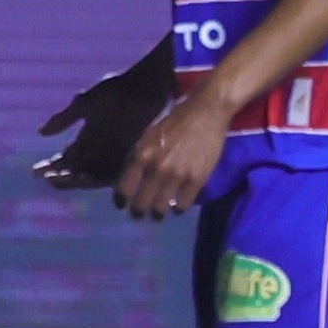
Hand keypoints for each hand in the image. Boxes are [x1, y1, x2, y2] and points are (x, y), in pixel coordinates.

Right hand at [35, 66, 171, 191]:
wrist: (147, 84)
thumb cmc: (117, 89)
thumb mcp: (86, 103)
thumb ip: (65, 118)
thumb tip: (41, 133)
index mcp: (88, 139)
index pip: (66, 160)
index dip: (51, 167)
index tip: (35, 171)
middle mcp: (100, 151)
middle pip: (78, 172)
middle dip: (62, 177)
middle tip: (48, 177)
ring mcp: (117, 155)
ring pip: (93, 177)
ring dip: (77, 181)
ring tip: (63, 179)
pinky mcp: (133, 158)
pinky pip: (115, 175)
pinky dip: (99, 178)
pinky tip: (85, 178)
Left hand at [111, 87, 233, 218]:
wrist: (206, 113)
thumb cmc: (176, 121)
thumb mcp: (149, 136)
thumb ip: (140, 157)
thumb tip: (133, 178)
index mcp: (141, 155)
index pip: (124, 188)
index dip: (122, 201)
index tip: (123, 205)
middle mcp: (156, 168)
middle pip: (141, 203)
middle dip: (139, 212)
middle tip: (142, 214)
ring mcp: (177, 176)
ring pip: (161, 208)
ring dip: (159, 213)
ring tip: (161, 213)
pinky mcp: (197, 180)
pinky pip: (183, 205)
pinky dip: (179, 208)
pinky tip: (179, 206)